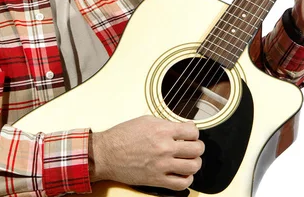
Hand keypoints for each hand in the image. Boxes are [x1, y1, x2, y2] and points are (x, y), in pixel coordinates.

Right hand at [90, 115, 204, 190]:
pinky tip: (183, 173)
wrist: (106, 154)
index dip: (194, 132)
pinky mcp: (157, 179)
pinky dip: (187, 179)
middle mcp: (165, 148)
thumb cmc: (123, 135)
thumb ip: (167, 123)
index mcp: (163, 130)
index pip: (193, 131)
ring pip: (193, 166)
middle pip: (197, 149)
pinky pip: (181, 183)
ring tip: (189, 160)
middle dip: (197, 147)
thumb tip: (184, 127)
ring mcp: (162, 165)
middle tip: (192, 146)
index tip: (190, 133)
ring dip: (195, 162)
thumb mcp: (147, 120)